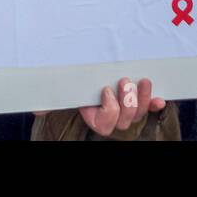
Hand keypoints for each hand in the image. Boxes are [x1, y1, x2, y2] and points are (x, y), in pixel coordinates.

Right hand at [34, 77, 164, 137]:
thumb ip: (52, 100)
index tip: (105, 88)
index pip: (105, 123)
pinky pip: (149, 107)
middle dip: (127, 102)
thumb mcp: (65, 90)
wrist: (89, 73)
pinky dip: (154, 103)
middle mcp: (113, 117)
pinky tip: (160, 98)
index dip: (109, 108)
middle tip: (124, 81)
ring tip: (141, 81)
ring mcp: (127, 110)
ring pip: (138, 114)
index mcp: (94, 116)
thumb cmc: (77, 83)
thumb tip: (37, 110)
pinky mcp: (139, 100)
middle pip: (125, 120)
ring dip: (142, 99)